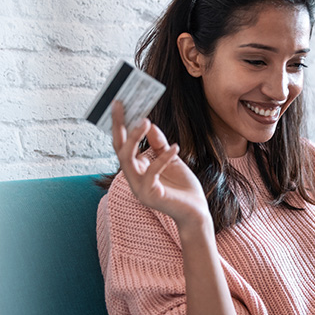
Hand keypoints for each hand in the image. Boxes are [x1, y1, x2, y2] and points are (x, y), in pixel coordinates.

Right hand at [109, 102, 211, 229]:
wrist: (196, 210)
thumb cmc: (182, 186)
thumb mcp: (171, 158)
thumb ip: (158, 144)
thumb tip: (149, 124)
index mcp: (136, 169)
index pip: (122, 144)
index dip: (119, 125)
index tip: (119, 104)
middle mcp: (133, 178)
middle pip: (119, 149)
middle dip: (119, 126)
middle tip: (122, 105)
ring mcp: (139, 188)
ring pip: (127, 160)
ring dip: (135, 138)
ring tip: (145, 121)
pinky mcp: (150, 196)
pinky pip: (152, 173)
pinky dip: (163, 158)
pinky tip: (175, 147)